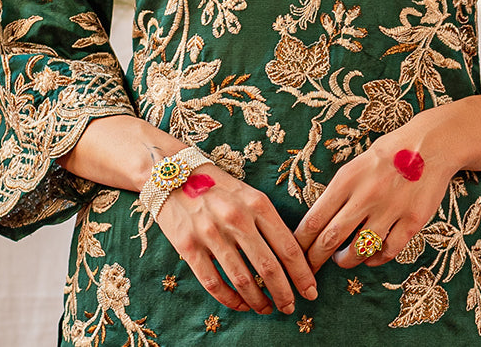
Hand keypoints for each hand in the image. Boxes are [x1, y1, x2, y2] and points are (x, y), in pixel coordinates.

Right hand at [155, 164, 319, 315]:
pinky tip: (240, 304)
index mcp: (256, 202)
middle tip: (290, 307)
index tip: (310, 290)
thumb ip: (265, 219)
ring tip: (266, 308)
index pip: (287, 246)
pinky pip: (214, 283)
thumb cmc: (215, 184)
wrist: (170, 172)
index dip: (301, 273)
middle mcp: (236, 218)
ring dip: (258, 300)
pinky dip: (230, 300)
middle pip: (268, 267)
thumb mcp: (246, 193)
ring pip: (242, 280)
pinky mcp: (188, 246)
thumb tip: (289, 256)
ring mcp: (211, 233)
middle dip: (283, 293)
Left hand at [293, 109, 459, 273]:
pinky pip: (388, 251)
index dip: (302, 241)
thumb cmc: (389, 153)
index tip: (294, 251)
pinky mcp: (412, 221)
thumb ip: (340, 190)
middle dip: (316, 258)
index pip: (315, 218)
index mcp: (348, 178)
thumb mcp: (356, 164)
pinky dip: (375, 259)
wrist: (430, 144)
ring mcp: (390, 210)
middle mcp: (366, 195)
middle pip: (332, 238)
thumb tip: (319, 220)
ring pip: (359, 250)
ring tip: (342, 260)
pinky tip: (370, 258)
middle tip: (310, 267)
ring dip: (346, 260)